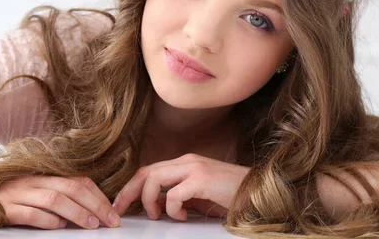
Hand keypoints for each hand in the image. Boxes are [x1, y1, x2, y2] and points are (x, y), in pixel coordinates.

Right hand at [0, 175, 121, 229]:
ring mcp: (18, 192)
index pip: (79, 181)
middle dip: (96, 205)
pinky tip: (58, 226)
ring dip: (76, 211)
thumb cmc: (5, 190)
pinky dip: (45, 219)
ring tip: (91, 224)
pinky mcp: (3, 207)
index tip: (114, 211)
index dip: (99, 196)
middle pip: (72, 188)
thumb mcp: (33, 188)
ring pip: (54, 198)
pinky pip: (28, 212)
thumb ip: (56, 194)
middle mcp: (34, 181)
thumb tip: (85, 210)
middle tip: (111, 221)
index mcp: (45, 175)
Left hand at [112, 153, 249, 220]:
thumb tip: (156, 206)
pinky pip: (173, 194)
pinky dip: (172, 209)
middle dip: (129, 192)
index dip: (132, 187)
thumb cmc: (232, 196)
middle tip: (121, 211)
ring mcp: (194, 168)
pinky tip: (184, 216)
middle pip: (145, 172)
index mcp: (185, 164)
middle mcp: (187, 161)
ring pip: (154, 179)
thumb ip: (179, 197)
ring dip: (149, 201)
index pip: (150, 170)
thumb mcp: (199, 197)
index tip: (122, 204)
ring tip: (159, 215)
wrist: (258, 194)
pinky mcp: (201, 179)